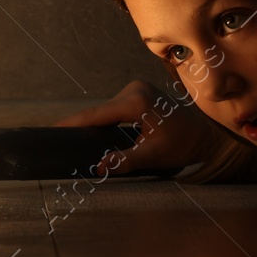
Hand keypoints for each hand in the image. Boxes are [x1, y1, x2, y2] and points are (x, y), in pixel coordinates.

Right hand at [53, 79, 218, 177]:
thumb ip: (125, 160)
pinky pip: (113, 107)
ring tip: (71, 137)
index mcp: (136, 101)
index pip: (96, 115)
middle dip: (81, 127)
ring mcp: (136, 88)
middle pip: (99, 112)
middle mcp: (134, 89)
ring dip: (93, 124)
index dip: (72, 123)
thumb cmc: (184, 144)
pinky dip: (104, 120)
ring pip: (105, 110)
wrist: (205, 134)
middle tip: (57, 140)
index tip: (51, 129)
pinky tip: (92, 131)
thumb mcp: (154, 156)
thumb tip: (100, 167)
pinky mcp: (138, 92)